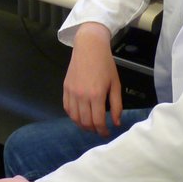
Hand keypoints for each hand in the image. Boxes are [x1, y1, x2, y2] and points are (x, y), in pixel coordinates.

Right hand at [63, 22, 120, 136]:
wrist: (89, 47)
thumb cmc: (105, 65)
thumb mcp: (115, 84)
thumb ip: (117, 105)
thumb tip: (116, 122)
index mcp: (96, 95)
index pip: (97, 121)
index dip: (102, 131)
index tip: (107, 133)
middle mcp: (81, 96)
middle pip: (85, 122)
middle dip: (93, 130)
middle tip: (99, 130)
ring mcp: (71, 92)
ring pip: (74, 117)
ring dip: (82, 125)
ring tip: (90, 125)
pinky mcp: (65, 88)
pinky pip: (66, 107)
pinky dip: (72, 115)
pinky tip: (79, 116)